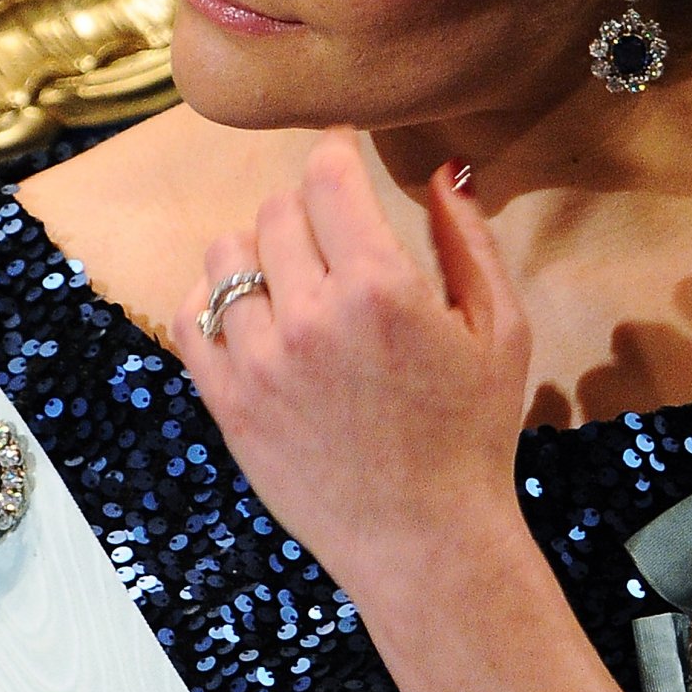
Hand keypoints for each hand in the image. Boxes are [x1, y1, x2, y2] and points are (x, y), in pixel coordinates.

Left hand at [171, 129, 532, 608]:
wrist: (425, 541)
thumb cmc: (472, 433)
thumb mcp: (501, 329)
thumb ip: (468, 239)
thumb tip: (442, 169)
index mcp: (380, 289)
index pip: (327, 176)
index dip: (335, 150)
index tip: (342, 151)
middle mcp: (310, 317)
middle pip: (278, 209)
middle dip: (309, 208)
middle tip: (335, 234)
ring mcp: (259, 362)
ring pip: (228, 253)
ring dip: (261, 250)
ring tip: (294, 276)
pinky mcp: (227, 403)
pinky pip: (190, 315)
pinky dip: (214, 299)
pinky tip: (253, 313)